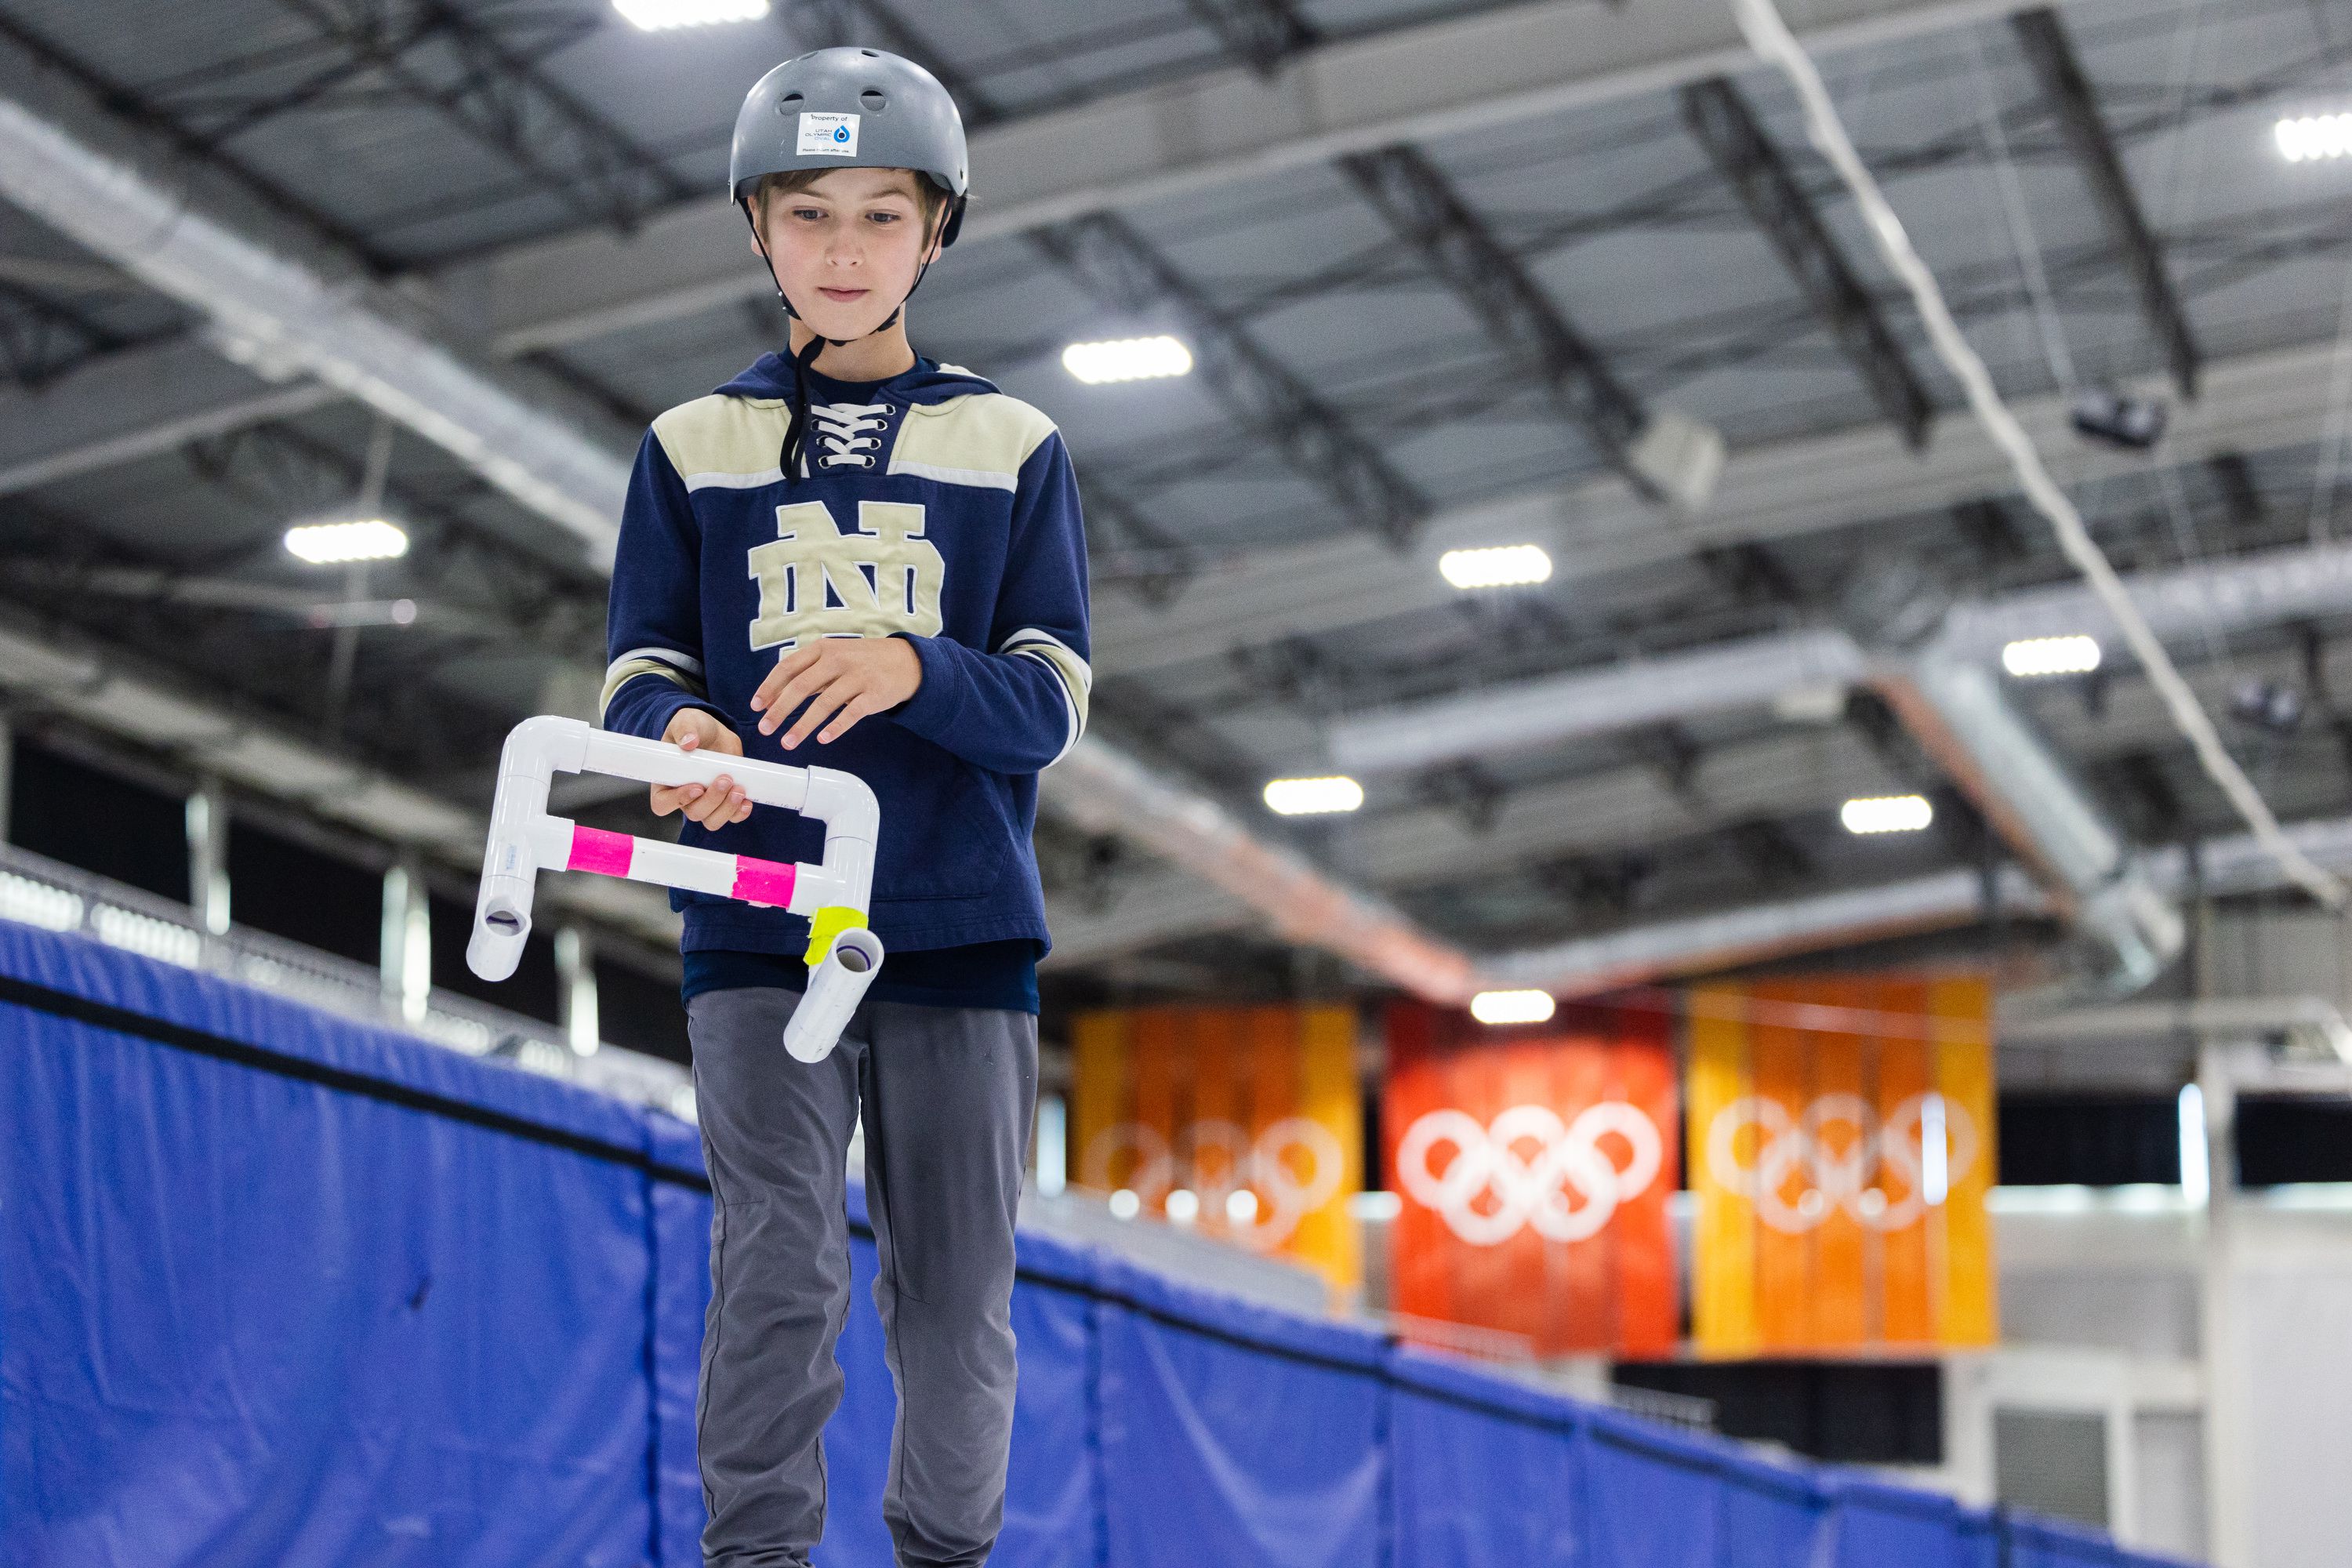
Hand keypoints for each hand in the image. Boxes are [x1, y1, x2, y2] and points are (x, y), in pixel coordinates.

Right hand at [653, 710, 750, 827]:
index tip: (696, 787)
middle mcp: (684, 797)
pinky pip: (731, 817)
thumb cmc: (693, 728)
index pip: (662, 803)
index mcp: (666, 782)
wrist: (715, 733)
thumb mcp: (686, 721)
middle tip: (725, 779)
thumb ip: (684, 729)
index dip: (678, 800)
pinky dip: (739, 813)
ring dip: (727, 809)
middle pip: (694, 813)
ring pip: (713, 820)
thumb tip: (689, 742)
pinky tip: (747, 801)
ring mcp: (705, 802)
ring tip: (739, 790)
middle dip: (712, 800)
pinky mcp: (724, 801)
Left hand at [750, 636, 921, 749]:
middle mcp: (838, 660)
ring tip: (787, 742)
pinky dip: (835, 727)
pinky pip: (851, 713)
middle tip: (765, 729)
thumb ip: (806, 675)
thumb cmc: (862, 661)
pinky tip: (822, 739)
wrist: (906, 661)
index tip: (756, 706)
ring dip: (803, 725)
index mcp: (823, 649)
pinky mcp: (874, 694)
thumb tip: (771, 698)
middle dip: (780, 710)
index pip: (788, 667)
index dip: (770, 687)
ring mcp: (857, 677)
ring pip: (824, 703)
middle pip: (801, 686)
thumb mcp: (834, 657)